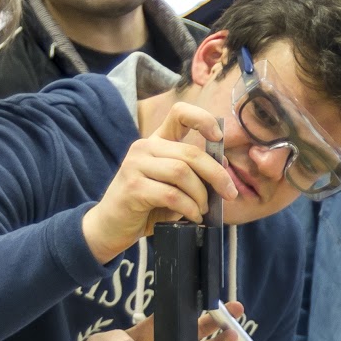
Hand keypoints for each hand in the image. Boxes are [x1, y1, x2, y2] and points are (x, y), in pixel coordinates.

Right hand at [82, 101, 238, 261]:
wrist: (110, 227)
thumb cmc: (146, 206)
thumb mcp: (172, 185)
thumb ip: (193, 172)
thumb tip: (223, 165)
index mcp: (156, 141)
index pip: (179, 113)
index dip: (202, 119)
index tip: (218, 136)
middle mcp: (144, 147)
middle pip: (191, 153)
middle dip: (217, 175)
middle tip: (230, 193)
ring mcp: (135, 166)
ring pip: (182, 173)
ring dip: (200, 196)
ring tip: (202, 210)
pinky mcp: (133, 188)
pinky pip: (172, 195)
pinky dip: (189, 208)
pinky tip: (192, 217)